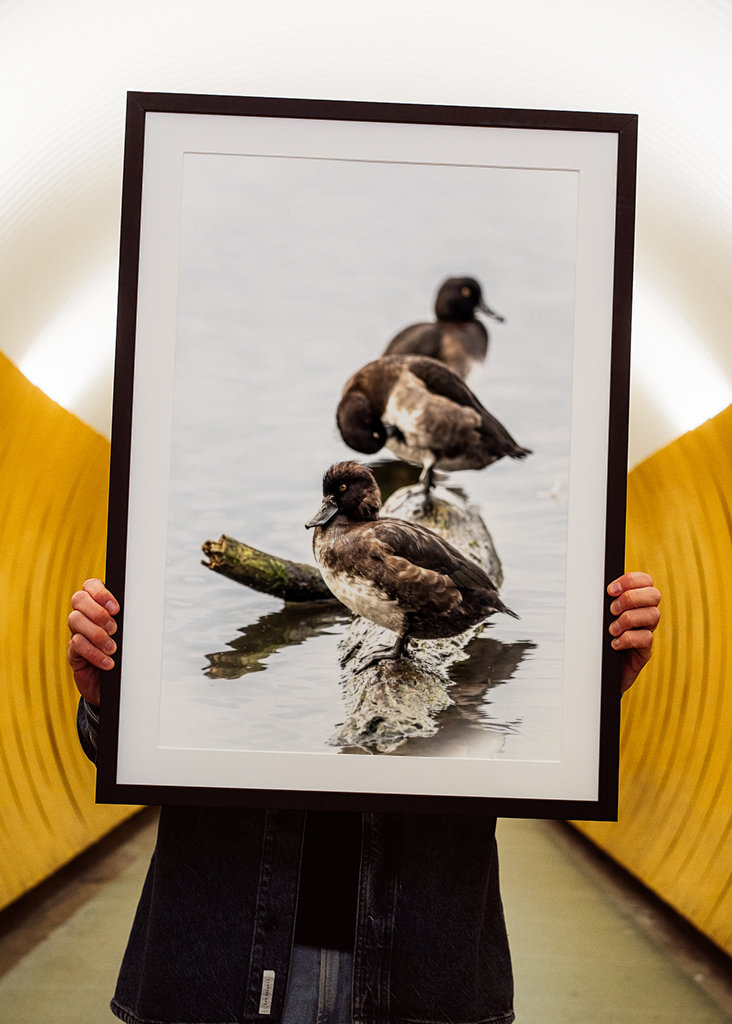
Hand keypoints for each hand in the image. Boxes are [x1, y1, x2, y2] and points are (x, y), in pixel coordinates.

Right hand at [67, 579, 119, 705]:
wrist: (116, 685)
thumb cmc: (125, 654)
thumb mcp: (129, 634)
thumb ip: (128, 620)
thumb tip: (141, 611)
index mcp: (99, 606)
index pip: (91, 586)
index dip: (100, 593)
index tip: (116, 608)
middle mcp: (85, 616)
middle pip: (78, 599)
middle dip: (98, 612)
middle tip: (114, 629)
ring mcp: (76, 633)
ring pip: (75, 620)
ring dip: (96, 634)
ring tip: (112, 648)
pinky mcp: (73, 652)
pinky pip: (77, 645)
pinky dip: (94, 653)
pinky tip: (108, 662)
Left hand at [607, 571, 660, 692]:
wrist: (598, 670)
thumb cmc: (597, 640)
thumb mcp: (599, 617)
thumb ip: (603, 602)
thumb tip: (594, 586)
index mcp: (635, 602)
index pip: (645, 581)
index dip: (631, 581)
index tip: (610, 590)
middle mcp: (644, 615)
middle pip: (654, 595)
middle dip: (631, 598)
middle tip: (612, 610)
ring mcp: (646, 632)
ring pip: (653, 615)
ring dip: (628, 619)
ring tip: (612, 629)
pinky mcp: (644, 651)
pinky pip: (646, 638)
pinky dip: (628, 639)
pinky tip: (614, 643)